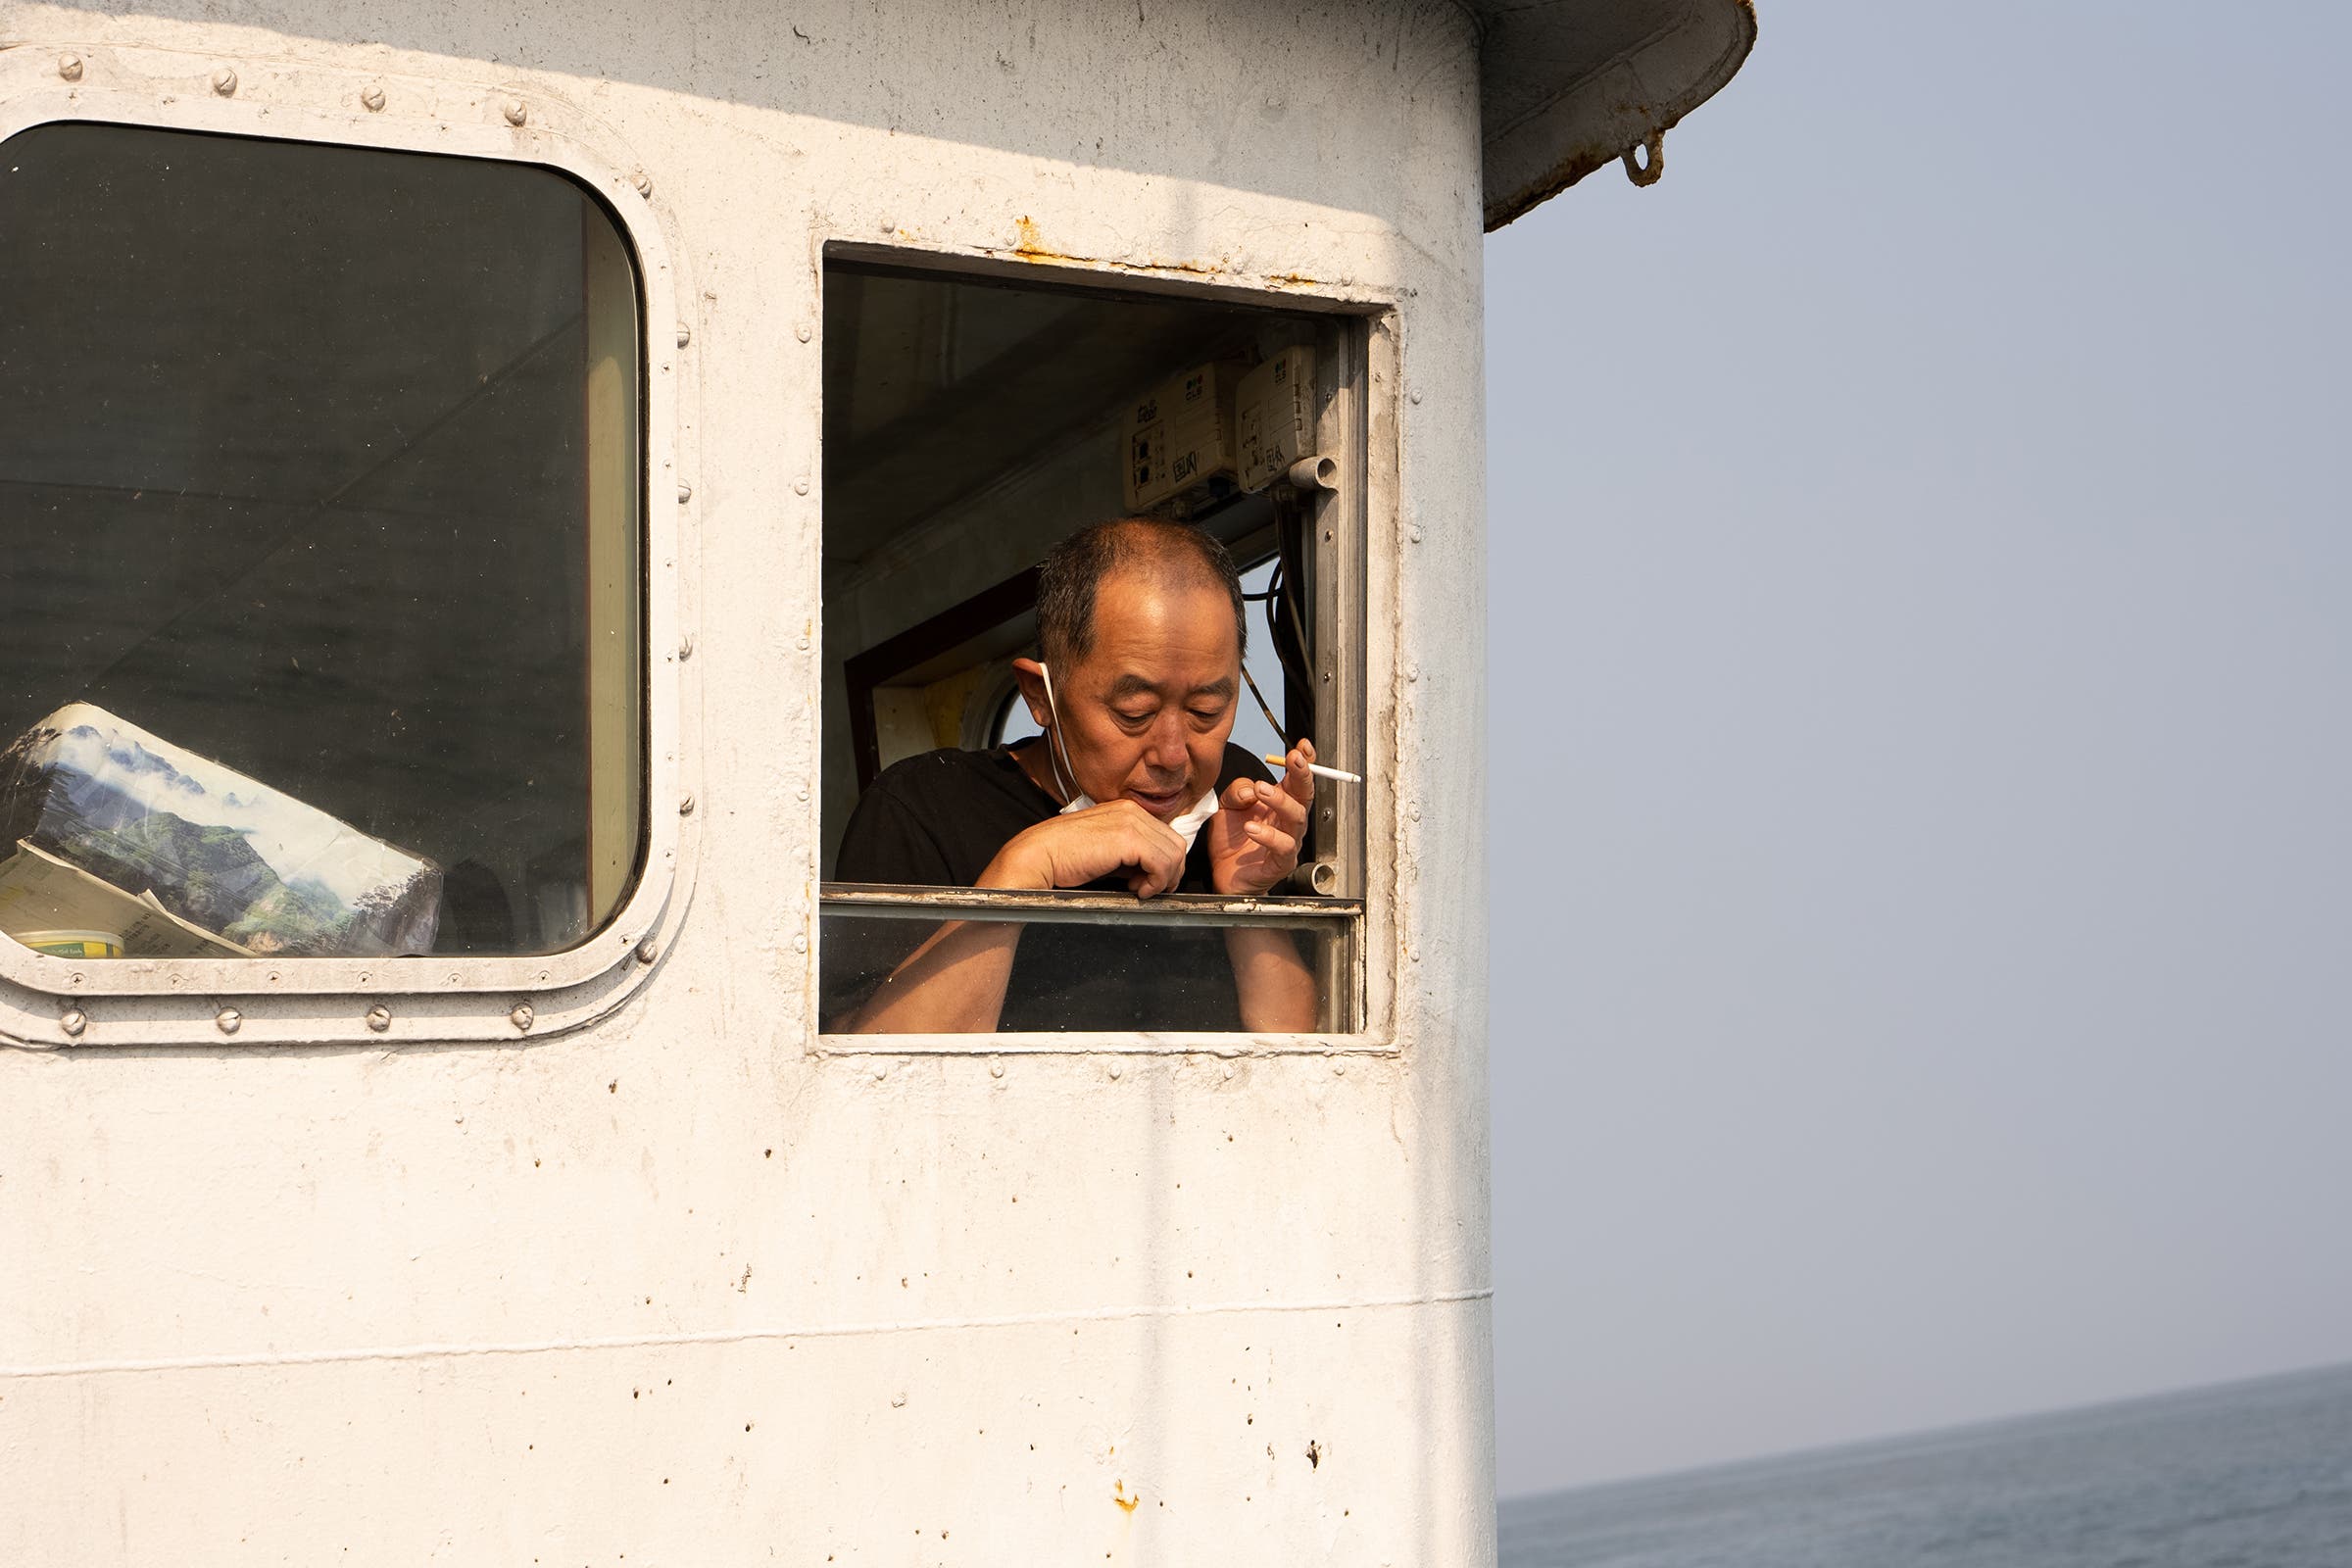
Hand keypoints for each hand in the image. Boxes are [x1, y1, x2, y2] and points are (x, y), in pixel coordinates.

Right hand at [977, 798, 1189, 897]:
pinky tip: (1137, 890)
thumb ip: (1129, 856)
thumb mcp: (1104, 852)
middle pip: (1175, 843)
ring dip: (1163, 878)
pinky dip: (1157, 881)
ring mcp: (1130, 822)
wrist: (1038, 856)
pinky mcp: (1128, 839)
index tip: (1148, 881)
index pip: (1165, 835)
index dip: (1164, 863)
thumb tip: (1150, 872)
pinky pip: (1162, 863)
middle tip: (1148, 889)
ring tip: (1139, 890)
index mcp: (1126, 810)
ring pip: (1174, 853)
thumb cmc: (1064, 858)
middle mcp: (1131, 811)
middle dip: (1169, 872)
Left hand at [1206, 739, 1315, 895]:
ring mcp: (1289, 841)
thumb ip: (1238, 790)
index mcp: (1280, 802)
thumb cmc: (1231, 839)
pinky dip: (1269, 835)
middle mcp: (1288, 820)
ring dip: (1281, 800)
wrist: (1222, 873)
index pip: (1297, 779)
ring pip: (1297, 817)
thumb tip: (1252, 789)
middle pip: (1305, 794)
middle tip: (1293, 758)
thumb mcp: (1227, 805)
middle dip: (1302, 774)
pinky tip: (1251, 828)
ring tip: (1261, 790)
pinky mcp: (1281, 863)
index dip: (1304, 761)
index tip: (1301, 746)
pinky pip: (1284, 847)